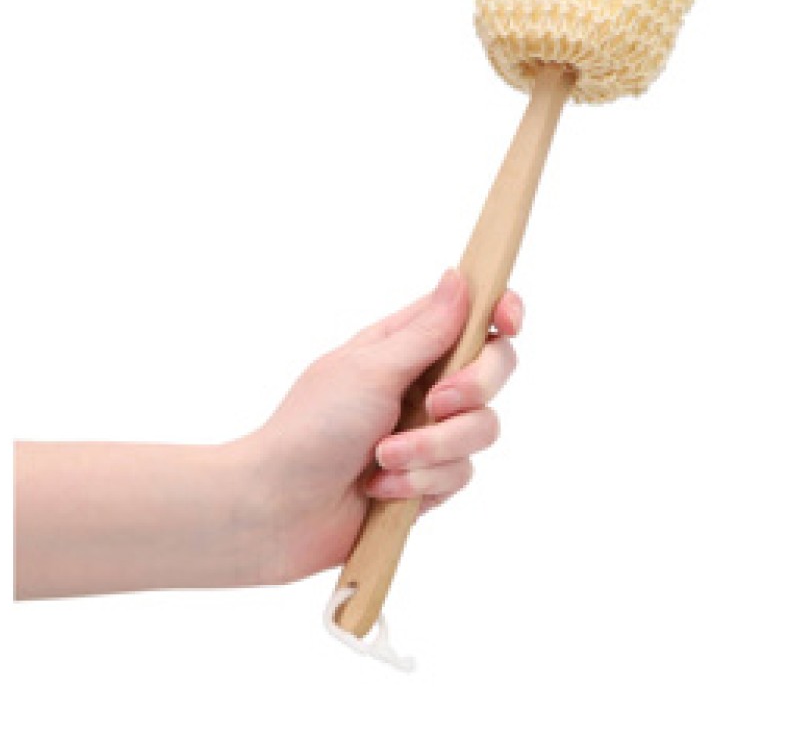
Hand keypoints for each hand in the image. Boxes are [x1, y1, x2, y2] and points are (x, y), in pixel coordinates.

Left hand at [245, 269, 522, 584]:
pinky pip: (461, 474)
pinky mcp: (430, 477)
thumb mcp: (370, 369)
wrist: (280, 510)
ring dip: (432, 448)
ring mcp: (430, 432)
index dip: (501, 312)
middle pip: (494, 370)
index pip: (473, 315)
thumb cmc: (310, 428)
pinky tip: (381, 487)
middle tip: (434, 403)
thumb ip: (427, 331)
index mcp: (407, 345)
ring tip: (383, 457)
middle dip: (472, 390)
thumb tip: (458, 277)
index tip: (506, 322)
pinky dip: (420, 481)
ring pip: (483, 429)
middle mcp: (425, 383)